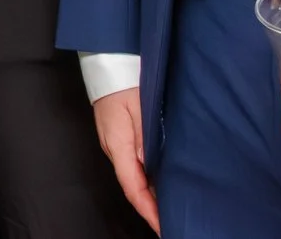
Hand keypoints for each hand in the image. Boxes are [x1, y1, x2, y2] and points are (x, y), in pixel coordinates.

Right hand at [91, 88, 159, 232]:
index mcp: (118, 144)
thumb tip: (149, 165)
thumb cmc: (126, 79)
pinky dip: (147, 179)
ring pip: (133, 177)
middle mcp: (114, 148)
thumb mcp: (140, 105)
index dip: (148, 210)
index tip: (163, 227)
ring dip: (150, 194)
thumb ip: (145, 136)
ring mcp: (115, 143)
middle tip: (173, 222)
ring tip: (171, 208)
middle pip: (133, 187)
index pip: (133, 187)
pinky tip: (161, 182)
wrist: (108, 59)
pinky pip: (133, 165)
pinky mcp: (119, 136)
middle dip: (151, 208)